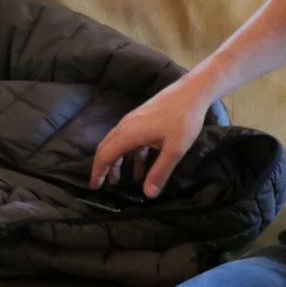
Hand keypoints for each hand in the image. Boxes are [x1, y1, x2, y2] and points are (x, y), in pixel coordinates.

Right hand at [90, 77, 213, 197]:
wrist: (192, 92)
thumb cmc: (184, 119)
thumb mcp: (174, 150)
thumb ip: (160, 172)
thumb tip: (149, 194)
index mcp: (129, 134)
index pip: (105, 155)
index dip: (97, 172)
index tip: (94, 186)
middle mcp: (126, 126)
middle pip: (107, 148)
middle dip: (102, 167)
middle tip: (100, 184)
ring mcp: (134, 121)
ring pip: (118, 144)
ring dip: (117, 162)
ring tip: (118, 179)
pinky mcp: (143, 119)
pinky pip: (131, 140)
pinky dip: (131, 155)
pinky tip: (140, 167)